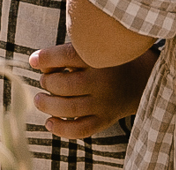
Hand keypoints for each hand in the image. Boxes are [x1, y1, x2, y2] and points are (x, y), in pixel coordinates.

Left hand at [31, 42, 154, 138]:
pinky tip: (49, 122)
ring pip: (68, 108)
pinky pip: (80, 129)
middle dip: (46, 82)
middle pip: (63, 85)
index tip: (34, 60)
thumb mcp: (94, 46)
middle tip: (44, 81)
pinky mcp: (105, 119)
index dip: (45, 58)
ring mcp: (104, 103)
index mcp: (99, 57)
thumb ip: (68, 51)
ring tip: (39, 99)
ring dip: (46, 105)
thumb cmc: (107, 58)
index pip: (66, 56)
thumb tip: (37, 62)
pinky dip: (61, 129)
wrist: (141, 78)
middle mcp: (102, 81)